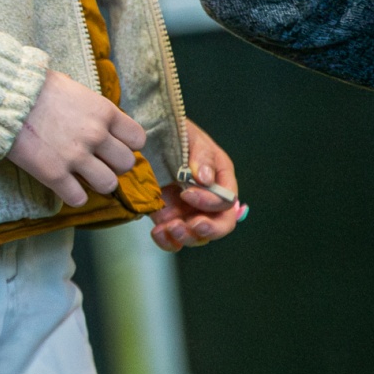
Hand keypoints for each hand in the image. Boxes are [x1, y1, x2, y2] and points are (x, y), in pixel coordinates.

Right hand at [7, 71, 146, 206]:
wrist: (3, 96)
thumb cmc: (34, 87)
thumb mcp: (72, 87)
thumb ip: (89, 105)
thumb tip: (92, 114)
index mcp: (104, 112)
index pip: (138, 139)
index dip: (127, 145)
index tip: (112, 145)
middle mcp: (96, 135)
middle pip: (126, 164)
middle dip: (113, 165)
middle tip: (97, 162)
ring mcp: (76, 157)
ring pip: (108, 184)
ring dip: (98, 183)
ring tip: (84, 178)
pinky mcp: (54, 174)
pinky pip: (78, 199)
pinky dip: (74, 196)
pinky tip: (65, 187)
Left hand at [151, 119, 243, 251]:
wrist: (146, 136)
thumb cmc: (174, 133)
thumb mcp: (190, 137)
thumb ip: (201, 156)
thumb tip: (206, 178)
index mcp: (220, 179)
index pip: (226, 202)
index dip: (210, 203)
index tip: (187, 193)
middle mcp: (208, 199)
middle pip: (220, 225)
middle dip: (208, 229)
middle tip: (193, 225)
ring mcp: (187, 211)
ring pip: (197, 236)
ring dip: (186, 237)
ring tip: (170, 228)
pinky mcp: (166, 218)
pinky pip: (172, 239)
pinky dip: (167, 241)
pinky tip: (158, 232)